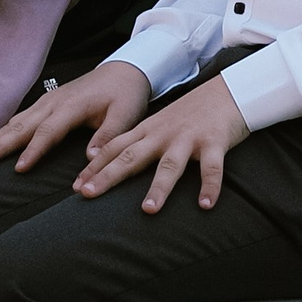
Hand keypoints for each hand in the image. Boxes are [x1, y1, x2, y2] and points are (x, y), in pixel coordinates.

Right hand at [0, 61, 151, 173]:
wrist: (125, 69)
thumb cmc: (125, 95)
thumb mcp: (125, 115)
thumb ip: (108, 136)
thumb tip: (90, 159)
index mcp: (71, 105)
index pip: (48, 132)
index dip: (33, 151)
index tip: (18, 169)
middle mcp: (53, 101)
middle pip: (21, 125)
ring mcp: (47, 100)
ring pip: (15, 122)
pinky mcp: (46, 103)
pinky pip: (20, 118)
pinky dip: (3, 132)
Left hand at [75, 74, 249, 211]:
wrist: (226, 91)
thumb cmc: (190, 114)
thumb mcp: (160, 126)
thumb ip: (141, 145)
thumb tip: (116, 168)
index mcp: (147, 131)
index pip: (114, 149)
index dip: (94, 167)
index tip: (76, 187)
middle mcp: (163, 134)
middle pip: (131, 157)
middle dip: (108, 176)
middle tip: (88, 194)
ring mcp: (188, 138)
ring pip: (170, 164)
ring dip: (159, 187)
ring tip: (148, 210)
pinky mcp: (214, 142)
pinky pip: (212, 168)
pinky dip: (210, 186)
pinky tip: (206, 205)